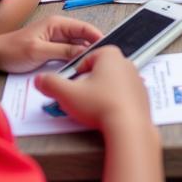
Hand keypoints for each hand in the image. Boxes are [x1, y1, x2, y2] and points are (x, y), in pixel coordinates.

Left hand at [0, 15, 101, 72]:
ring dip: (84, 55)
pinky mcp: (52, 50)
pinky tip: (80, 69)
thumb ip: (63, 51)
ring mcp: (56, 40)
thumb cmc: (13, 50)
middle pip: (83, 37)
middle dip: (93, 47)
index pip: (84, 28)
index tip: (109, 48)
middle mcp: (59, 29)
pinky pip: (68, 54)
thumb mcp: (39, 51)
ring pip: (77, 47)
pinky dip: (75, 60)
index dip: (97, 37)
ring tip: (96, 66)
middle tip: (104, 61)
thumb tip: (85, 52)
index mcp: (57, 24)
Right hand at [35, 47, 154, 132]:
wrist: (129, 127)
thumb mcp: (68, 94)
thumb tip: (39, 79)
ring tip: (92, 111)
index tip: (70, 88)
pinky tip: (107, 116)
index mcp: (109, 55)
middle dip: (87, 85)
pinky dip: (114, 104)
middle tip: (79, 101)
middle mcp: (125, 63)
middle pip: (99, 71)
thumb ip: (51, 84)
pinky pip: (123, 97)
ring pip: (111, 84)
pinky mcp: (142, 96)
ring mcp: (136, 79)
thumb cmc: (100, 106)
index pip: (85, 60)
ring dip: (100, 94)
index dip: (74, 75)